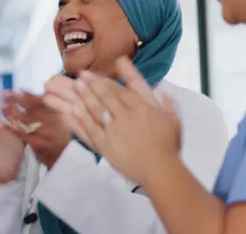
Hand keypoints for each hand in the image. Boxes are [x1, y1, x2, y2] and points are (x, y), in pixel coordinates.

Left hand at [3, 90, 71, 166]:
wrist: (66, 159)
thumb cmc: (58, 139)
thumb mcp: (59, 121)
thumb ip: (48, 109)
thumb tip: (36, 95)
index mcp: (56, 115)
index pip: (42, 102)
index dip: (29, 95)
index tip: (18, 90)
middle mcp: (52, 122)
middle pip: (32, 108)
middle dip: (17, 100)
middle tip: (5, 94)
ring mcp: (46, 133)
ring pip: (27, 120)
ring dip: (13, 112)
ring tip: (2, 106)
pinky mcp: (40, 144)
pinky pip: (24, 135)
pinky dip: (14, 129)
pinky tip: (4, 125)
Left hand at [43, 58, 180, 186]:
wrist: (159, 169)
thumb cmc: (168, 143)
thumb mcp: (172, 117)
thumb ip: (165, 100)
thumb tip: (160, 86)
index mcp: (141, 107)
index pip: (119, 90)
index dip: (105, 81)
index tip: (96, 75)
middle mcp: (124, 116)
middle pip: (105, 97)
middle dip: (92, 84)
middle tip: (81, 75)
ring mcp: (113, 131)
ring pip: (95, 110)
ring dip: (84, 97)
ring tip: (75, 86)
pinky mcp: (105, 146)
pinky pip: (90, 130)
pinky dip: (81, 119)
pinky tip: (73, 110)